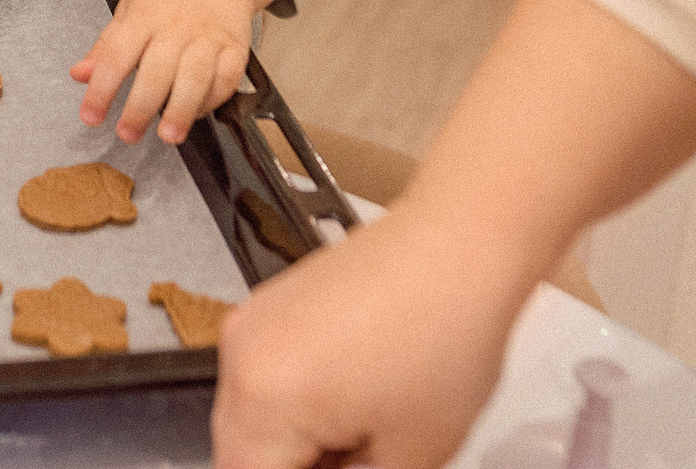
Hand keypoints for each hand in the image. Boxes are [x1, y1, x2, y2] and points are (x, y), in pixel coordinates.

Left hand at [71, 0, 283, 143]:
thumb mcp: (130, 9)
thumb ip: (106, 46)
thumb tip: (80, 74)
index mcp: (144, 16)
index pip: (117, 54)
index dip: (102, 88)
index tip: (91, 116)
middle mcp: (176, 27)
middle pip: (157, 70)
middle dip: (140, 107)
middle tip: (127, 134)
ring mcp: (208, 37)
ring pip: (196, 76)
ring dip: (181, 109)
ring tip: (168, 135)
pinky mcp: (235, 48)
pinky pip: (227, 78)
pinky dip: (213, 100)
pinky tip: (196, 112)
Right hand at [211, 202, 531, 468]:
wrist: (457, 247)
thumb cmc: (444, 333)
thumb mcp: (412, 456)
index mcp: (263, 400)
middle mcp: (241, 357)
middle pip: (238, 451)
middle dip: (291, 467)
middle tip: (353, 464)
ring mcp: (252, 324)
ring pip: (249, 416)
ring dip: (291, 440)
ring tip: (361, 437)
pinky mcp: (270, 305)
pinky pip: (263, 375)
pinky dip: (294, 402)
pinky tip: (352, 400)